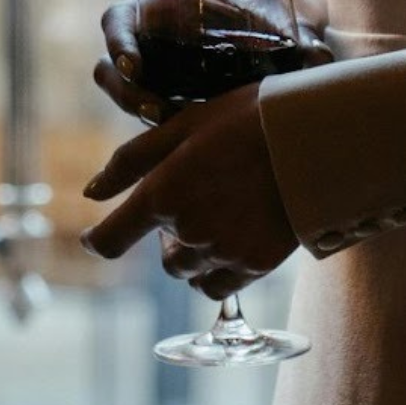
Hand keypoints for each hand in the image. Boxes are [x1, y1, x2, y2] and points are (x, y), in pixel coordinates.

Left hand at [79, 85, 299, 298]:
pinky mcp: (255, 264)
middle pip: (162, 256)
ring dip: (192, 253)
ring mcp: (223, 251)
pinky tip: (233, 241)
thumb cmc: (246, 118)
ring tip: (220, 216)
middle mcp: (188, 230)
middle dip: (168, 234)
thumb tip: (91, 193)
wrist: (314, 138)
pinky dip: (216, 271)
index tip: (96, 237)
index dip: (98, 240)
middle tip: (197, 200)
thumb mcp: (183, 125)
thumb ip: (131, 162)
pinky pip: (218, 286)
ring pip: (188, 272)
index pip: (110, 239)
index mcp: (163, 193)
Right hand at [91, 0, 330, 124]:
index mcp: (161, 7)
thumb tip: (319, 55)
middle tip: (158, 110)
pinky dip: (155, 125)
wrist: (266, 30)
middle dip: (127, 92)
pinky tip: (184, 137)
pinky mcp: (158, 96)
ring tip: (172, 124)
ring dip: (138, 111)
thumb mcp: (273, 21)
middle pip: (110, 67)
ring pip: (122, 93)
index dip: (119, 42)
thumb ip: (291, 37)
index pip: (117, 20)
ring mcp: (149, 70)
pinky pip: (143, 112)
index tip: (135, 66)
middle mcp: (146, 38)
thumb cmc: (265, 17)